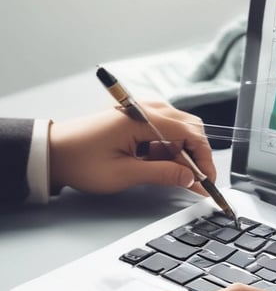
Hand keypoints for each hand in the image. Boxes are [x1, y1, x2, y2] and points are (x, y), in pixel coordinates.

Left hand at [49, 102, 214, 196]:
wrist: (53, 153)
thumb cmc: (81, 161)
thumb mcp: (125, 174)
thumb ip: (163, 174)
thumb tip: (191, 178)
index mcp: (142, 119)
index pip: (190, 133)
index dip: (204, 158)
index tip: (208, 180)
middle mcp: (145, 109)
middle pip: (190, 127)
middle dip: (197, 155)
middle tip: (196, 180)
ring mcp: (141, 112)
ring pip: (179, 129)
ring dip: (183, 152)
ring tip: (176, 175)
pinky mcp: (136, 119)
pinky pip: (165, 130)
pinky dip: (170, 148)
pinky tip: (162, 165)